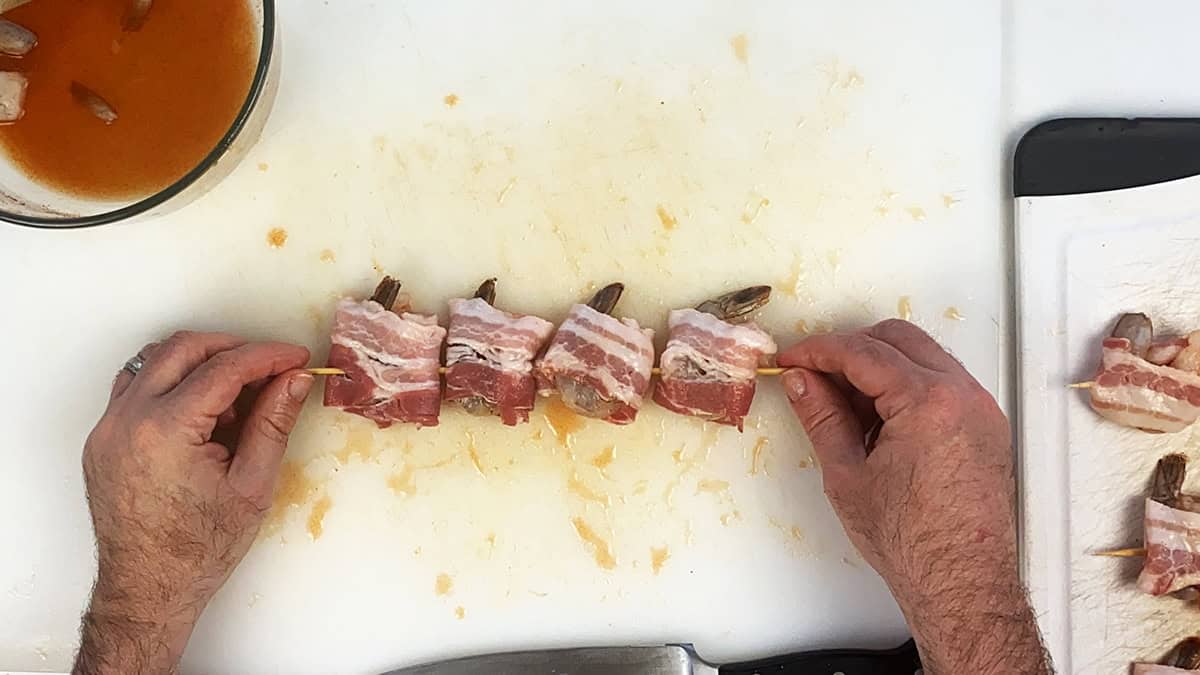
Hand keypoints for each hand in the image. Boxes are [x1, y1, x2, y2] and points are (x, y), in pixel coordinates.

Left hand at [75, 332, 312, 674]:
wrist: (149, 588)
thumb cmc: (199, 548)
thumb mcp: (252, 485)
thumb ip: (273, 423)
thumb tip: (295, 380)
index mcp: (165, 431)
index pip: (224, 368)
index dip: (268, 356)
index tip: (296, 357)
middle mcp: (127, 420)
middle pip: (185, 349)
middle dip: (234, 349)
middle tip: (271, 367)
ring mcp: (108, 428)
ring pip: (154, 361)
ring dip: (199, 361)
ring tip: (237, 393)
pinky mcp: (103, 438)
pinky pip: (136, 387)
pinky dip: (171, 382)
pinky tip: (202, 410)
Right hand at [778, 320, 1047, 674]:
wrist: (961, 582)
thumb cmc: (908, 539)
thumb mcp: (847, 473)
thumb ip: (821, 416)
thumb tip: (801, 381)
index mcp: (928, 402)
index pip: (863, 352)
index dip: (819, 351)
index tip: (793, 359)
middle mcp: (963, 395)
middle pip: (898, 340)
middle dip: (851, 350)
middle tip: (815, 376)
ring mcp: (981, 409)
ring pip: (923, 357)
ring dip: (880, 367)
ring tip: (845, 406)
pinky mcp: (986, 426)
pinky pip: (943, 383)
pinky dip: (908, 386)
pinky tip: (880, 421)